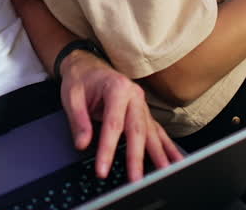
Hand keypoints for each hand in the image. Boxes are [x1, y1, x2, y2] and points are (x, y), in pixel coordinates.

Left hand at [58, 49, 182, 181]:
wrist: (88, 65)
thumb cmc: (81, 79)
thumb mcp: (72, 97)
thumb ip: (78, 121)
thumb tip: (82, 144)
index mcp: (117, 88)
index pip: (114, 124)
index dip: (108, 149)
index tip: (102, 169)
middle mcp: (134, 95)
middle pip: (137, 130)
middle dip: (137, 157)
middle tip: (136, 179)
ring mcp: (141, 104)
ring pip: (151, 132)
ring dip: (158, 154)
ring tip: (165, 172)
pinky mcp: (143, 112)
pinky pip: (156, 131)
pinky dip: (166, 146)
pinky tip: (174, 159)